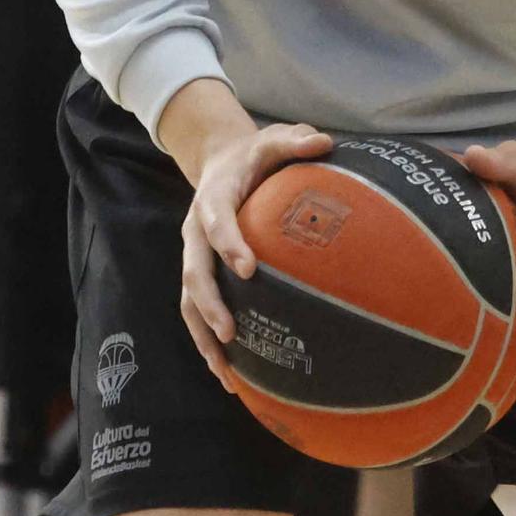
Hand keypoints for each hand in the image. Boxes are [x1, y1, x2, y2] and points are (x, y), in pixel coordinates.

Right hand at [162, 82, 332, 393]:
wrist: (220, 160)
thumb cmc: (255, 155)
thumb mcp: (273, 139)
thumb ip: (296, 140)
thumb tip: (326, 141)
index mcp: (214, 198)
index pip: (217, 222)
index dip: (229, 244)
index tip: (248, 268)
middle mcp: (196, 230)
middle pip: (193, 271)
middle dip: (209, 305)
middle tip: (230, 334)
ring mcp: (194, 255)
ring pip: (189, 301)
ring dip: (203, 337)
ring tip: (226, 373)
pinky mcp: (200, 273)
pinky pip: (197, 312)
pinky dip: (208, 343)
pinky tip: (232, 376)